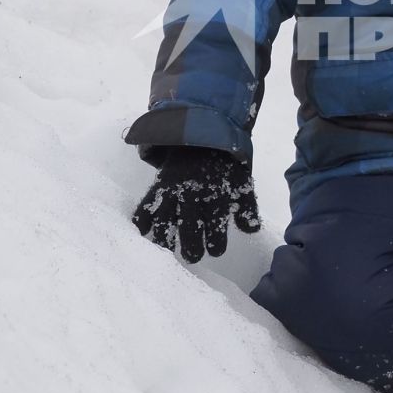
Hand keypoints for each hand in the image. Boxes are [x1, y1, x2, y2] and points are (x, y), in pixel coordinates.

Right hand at [131, 147, 261, 261]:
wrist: (201, 136)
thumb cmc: (224, 165)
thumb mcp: (242, 182)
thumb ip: (247, 207)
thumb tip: (251, 230)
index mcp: (216, 193)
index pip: (216, 225)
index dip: (216, 243)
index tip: (215, 250)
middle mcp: (193, 194)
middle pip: (189, 227)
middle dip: (192, 248)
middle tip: (193, 256)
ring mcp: (173, 190)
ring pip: (164, 220)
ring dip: (165, 239)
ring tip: (168, 250)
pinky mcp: (158, 186)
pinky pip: (146, 205)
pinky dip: (142, 221)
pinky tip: (143, 233)